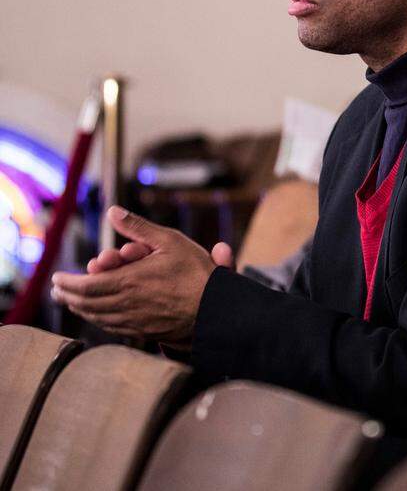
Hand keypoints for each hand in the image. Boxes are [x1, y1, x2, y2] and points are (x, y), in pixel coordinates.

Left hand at [51, 207, 232, 342]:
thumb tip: (112, 212)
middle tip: (58, 290)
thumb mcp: (169, 241)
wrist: (214, 310)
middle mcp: (125, 303)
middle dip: (67, 295)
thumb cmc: (195, 274)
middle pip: (85, 303)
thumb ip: (137, 227)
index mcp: (128, 280)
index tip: (57, 278)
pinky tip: (94, 315)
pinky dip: (96, 319)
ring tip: (69, 301)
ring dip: (78, 308)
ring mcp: (132, 320)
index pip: (85, 285)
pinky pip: (110, 327)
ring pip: (95, 316)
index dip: (67, 283)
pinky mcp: (142, 330)